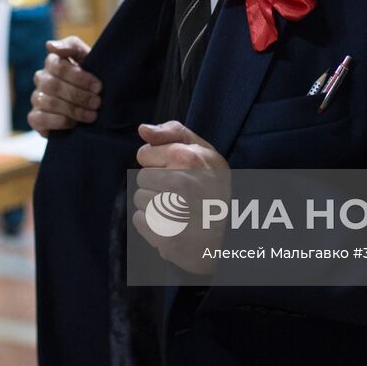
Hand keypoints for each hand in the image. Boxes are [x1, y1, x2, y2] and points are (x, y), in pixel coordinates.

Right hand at [28, 37, 101, 134]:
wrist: (95, 106)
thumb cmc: (91, 79)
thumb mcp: (88, 58)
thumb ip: (73, 46)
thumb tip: (50, 45)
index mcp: (53, 62)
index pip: (58, 66)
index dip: (79, 77)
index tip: (98, 86)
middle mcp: (41, 79)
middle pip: (53, 85)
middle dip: (79, 95)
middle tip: (97, 103)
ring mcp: (37, 98)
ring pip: (48, 102)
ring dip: (73, 110)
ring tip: (92, 115)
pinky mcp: (35, 118)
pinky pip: (39, 119)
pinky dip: (58, 122)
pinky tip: (74, 124)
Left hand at [131, 121, 230, 273]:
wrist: (227, 232)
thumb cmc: (213, 187)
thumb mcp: (204, 151)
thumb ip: (173, 132)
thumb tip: (142, 129)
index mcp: (188, 158)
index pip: (144, 154)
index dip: (158, 162)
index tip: (175, 171)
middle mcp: (180, 182)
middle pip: (141, 177)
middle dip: (155, 184)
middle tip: (178, 193)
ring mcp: (173, 211)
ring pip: (139, 199)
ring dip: (153, 204)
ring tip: (176, 209)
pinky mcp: (166, 235)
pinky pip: (139, 220)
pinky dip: (151, 224)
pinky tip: (171, 224)